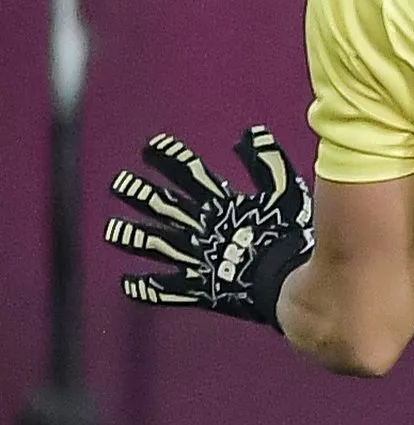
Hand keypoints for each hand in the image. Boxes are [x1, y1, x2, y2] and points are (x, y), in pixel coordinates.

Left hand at [104, 126, 314, 329]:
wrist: (290, 280)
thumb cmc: (290, 235)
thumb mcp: (285, 192)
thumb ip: (267, 162)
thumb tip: (249, 134)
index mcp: (221, 204)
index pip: (187, 173)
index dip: (168, 158)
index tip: (150, 147)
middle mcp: (201, 229)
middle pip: (162, 206)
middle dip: (139, 194)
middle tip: (119, 184)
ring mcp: (197, 259)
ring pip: (155, 245)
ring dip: (132, 237)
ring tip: (112, 231)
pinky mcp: (199, 287)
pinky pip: (165, 290)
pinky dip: (145, 288)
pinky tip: (127, 284)